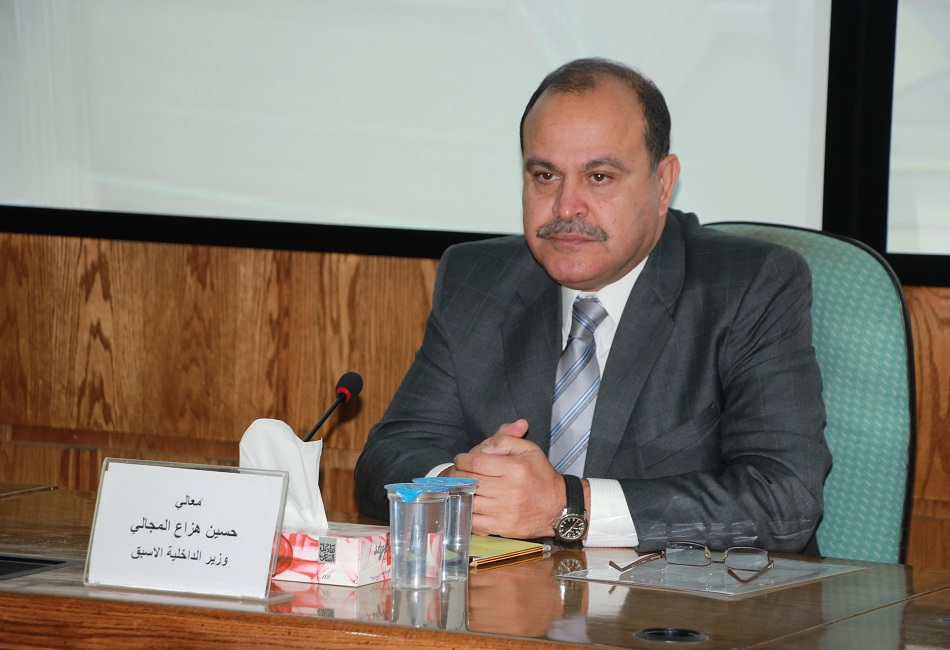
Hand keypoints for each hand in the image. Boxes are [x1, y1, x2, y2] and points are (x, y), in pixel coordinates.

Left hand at [449, 420, 564, 538]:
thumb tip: (485, 447)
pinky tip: (466, 504)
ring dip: (459, 493)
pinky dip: (466, 512)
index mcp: (515, 468)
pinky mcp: (503, 527)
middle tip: (456, 473)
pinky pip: (475, 521)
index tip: (461, 460)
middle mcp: (510, 490)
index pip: (477, 462)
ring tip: (459, 487)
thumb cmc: (541, 476)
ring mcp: (506, 511)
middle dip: (457, 475)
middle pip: (470, 481)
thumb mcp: (529, 449)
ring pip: (470, 501)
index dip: (463, 460)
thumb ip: (506, 440)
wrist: (558, 506)